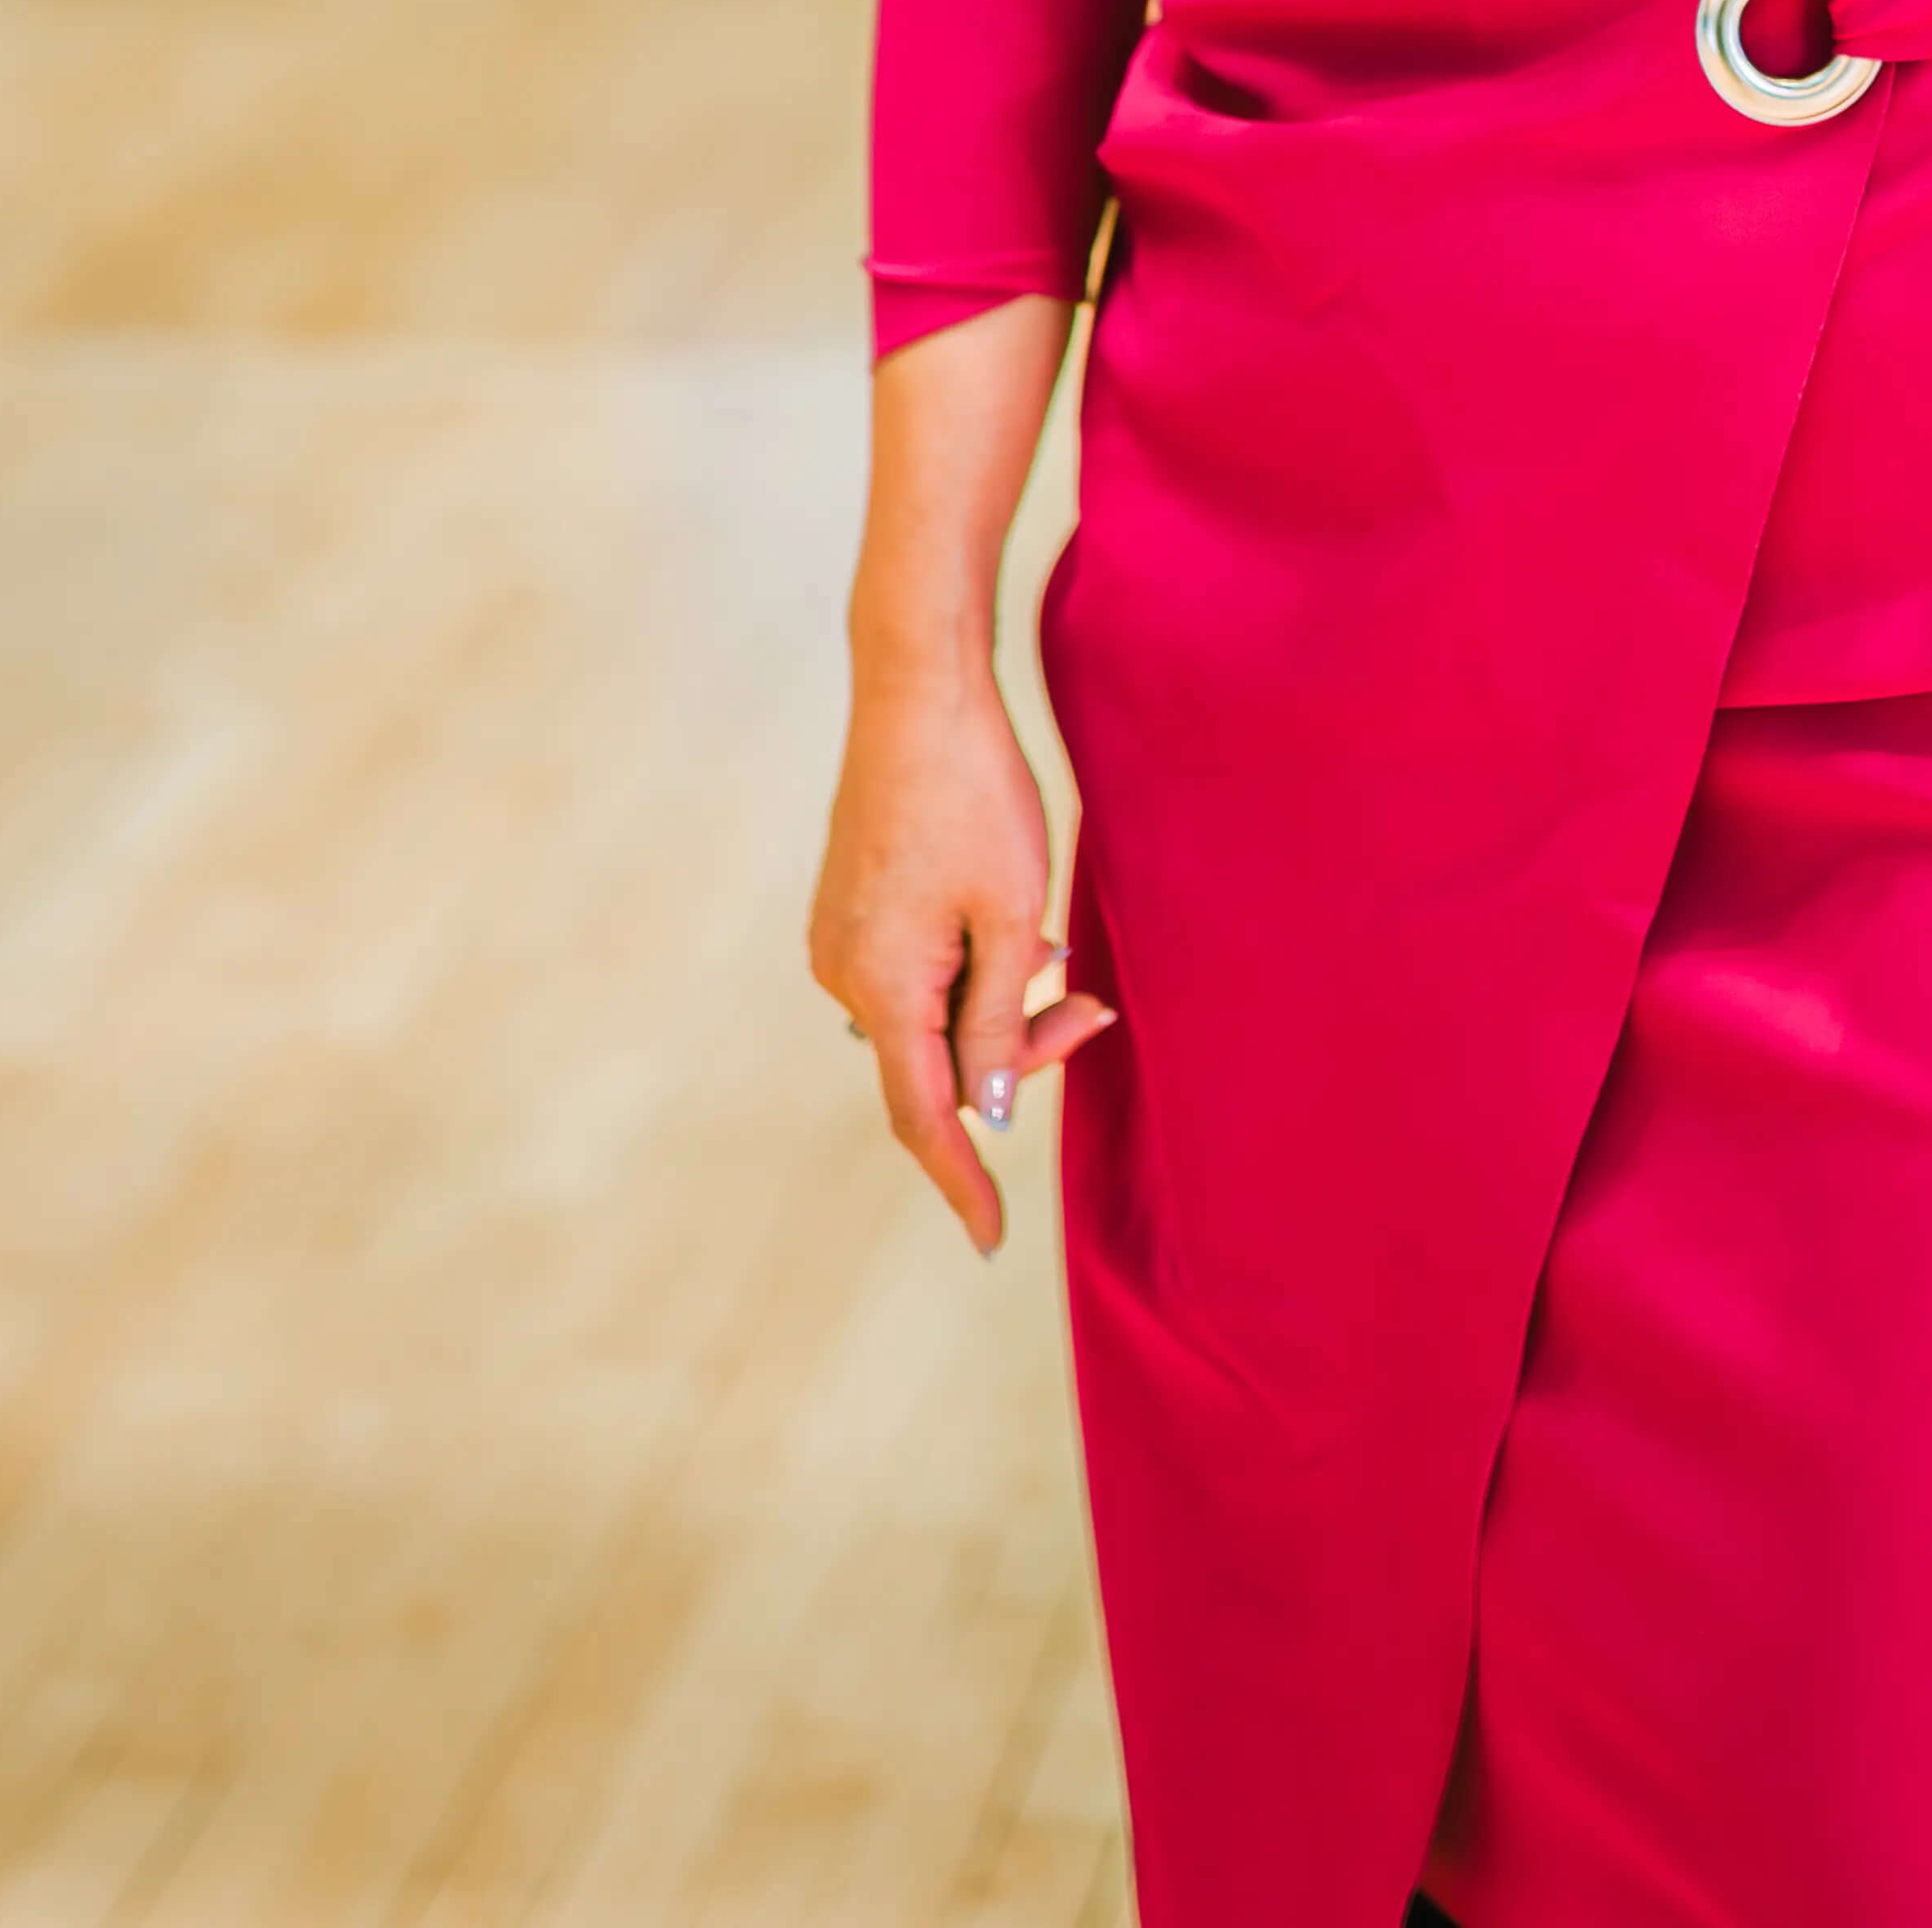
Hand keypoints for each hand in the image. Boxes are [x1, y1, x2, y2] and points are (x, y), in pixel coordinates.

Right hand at [808, 660, 1112, 1259]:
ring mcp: (841, 939)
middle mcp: (844, 974)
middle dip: (1016, 1050)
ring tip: (1056, 950)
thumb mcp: (1007, 914)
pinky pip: (914, 973)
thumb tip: (985, 1111)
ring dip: (997, 1004)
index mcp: (883, 986)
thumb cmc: (972, 794)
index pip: (924, 1116)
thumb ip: (997, 1023)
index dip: (961, 1181)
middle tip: (1091, 1008)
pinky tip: (1015, 930)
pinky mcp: (850, 907)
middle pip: (935, 1061)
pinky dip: (969, 970)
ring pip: (929, 1014)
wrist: (917, 692)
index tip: (991, 1240)